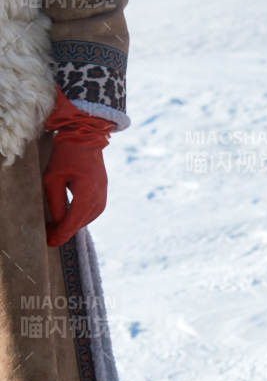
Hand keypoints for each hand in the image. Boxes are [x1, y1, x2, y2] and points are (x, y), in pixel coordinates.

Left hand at [41, 87, 111, 246]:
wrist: (86, 137)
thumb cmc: (66, 154)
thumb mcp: (53, 178)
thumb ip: (56, 202)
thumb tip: (57, 222)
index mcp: (87, 195)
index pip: (72, 223)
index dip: (59, 235)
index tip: (49, 243)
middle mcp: (99, 198)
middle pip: (80, 223)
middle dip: (64, 231)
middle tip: (48, 235)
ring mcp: (103, 196)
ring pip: (87, 219)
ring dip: (72, 224)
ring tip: (57, 227)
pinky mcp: (103, 193)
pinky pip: (92, 212)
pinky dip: (80, 217)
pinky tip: (69, 217)